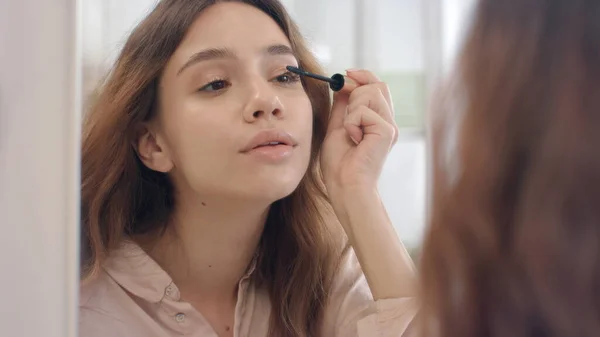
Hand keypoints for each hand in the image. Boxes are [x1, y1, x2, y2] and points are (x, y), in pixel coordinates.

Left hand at [320, 69, 397, 194]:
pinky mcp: (387, 131)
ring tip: (350, 130)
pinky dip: (352, 122)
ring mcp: (389, 126)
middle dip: (356, 87)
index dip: (362, 75)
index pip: (377, 86)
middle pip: (377, 84)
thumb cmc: (340, 164)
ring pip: (371, 92)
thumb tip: (342, 84)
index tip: (344, 75)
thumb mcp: (337, 127)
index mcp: (377, 120)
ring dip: (352, 108)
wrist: (345, 185)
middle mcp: (387, 121)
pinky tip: (354, 139)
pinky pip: (364, 110)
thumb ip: (343, 106)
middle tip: (341, 97)